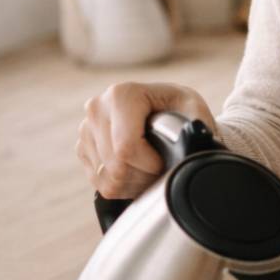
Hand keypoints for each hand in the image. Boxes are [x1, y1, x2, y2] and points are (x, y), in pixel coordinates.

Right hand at [76, 81, 216, 199]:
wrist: (166, 109)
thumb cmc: (181, 108)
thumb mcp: (194, 109)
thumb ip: (196, 126)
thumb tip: (193, 143)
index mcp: (121, 94)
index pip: (126, 148)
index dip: (150, 164)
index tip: (166, 161)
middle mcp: (97, 109)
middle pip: (115, 166)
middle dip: (144, 175)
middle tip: (162, 167)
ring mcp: (86, 130)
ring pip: (107, 178)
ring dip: (134, 182)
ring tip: (152, 168)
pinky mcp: (83, 149)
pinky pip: (100, 183)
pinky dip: (123, 185)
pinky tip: (137, 170)